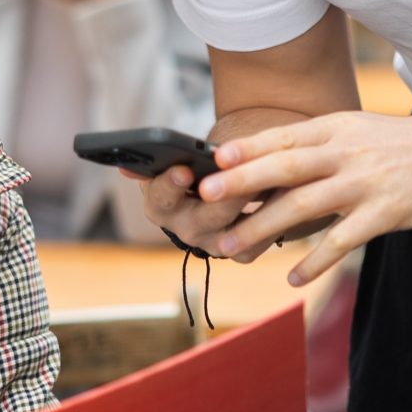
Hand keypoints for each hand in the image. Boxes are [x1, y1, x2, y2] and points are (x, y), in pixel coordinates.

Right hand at [133, 162, 265, 257]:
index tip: (183, 171)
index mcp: (160, 205)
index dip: (170, 185)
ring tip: (271, 187)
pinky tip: (285, 203)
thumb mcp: (176, 159)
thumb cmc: (195, 166)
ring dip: (254, 212)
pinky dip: (271, 226)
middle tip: (243, 178)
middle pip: (204, 217)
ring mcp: (212, 244)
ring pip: (233, 234)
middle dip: (224, 197)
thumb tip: (126, 166)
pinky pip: (256, 245)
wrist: (220, 185)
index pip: (160, 197)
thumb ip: (158, 160)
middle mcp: (183, 229)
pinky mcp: (239, 253)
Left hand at [197, 110, 411, 285]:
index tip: (211, 160)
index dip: (246, 148)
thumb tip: (272, 165)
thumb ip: (321, 148)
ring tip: (231, 248)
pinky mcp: (386, 213)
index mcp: (337, 129)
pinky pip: (341, 240)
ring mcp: (366, 182)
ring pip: (304, 206)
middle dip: (242, 182)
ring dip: (263, 229)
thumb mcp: (361, 132)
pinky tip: (294, 278)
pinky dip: (315, 261)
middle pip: (285, 167)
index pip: (283, 136)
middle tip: (205, 197)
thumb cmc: (407, 146)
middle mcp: (347, 152)